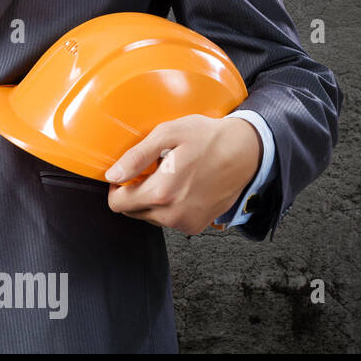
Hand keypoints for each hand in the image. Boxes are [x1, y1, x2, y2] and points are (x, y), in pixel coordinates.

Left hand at [105, 114, 261, 234]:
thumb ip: (135, 157)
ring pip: (150, 216)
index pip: (118, 203)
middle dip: (135, 192)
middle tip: (153, 171)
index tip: (127, 174)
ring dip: (153, 199)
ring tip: (171, 176)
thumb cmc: (209, 138)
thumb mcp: (167, 134)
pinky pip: (168, 220)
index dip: (117, 186)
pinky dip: (169, 206)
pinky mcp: (197, 225)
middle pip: (132, 211)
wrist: (247, 151)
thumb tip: (112, 175)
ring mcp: (186, 223)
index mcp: (162, 193)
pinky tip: (182, 186)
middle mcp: (173, 215)